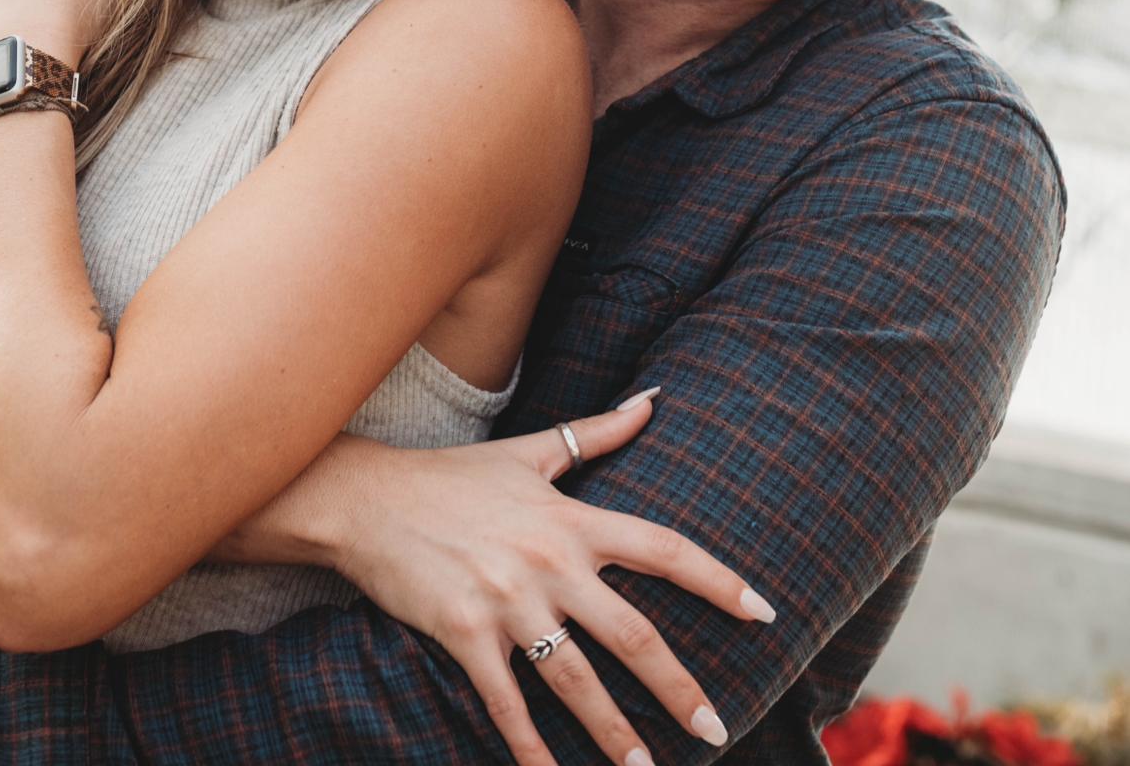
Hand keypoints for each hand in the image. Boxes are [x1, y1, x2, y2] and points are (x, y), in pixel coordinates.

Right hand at [328, 393, 773, 765]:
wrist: (368, 499)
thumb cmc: (454, 477)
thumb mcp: (529, 452)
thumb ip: (595, 433)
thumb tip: (652, 401)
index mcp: (571, 519)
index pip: (663, 547)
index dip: (717, 580)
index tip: (764, 612)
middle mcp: (549, 561)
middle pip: (633, 633)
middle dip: (679, 689)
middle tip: (717, 729)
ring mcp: (507, 600)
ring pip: (577, 680)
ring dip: (615, 736)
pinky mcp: (465, 633)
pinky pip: (507, 704)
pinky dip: (531, 750)